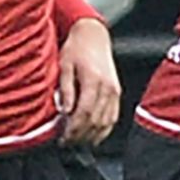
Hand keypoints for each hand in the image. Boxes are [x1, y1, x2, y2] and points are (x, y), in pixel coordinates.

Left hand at [57, 18, 120, 146]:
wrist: (93, 37)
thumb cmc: (75, 49)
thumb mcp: (64, 66)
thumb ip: (66, 89)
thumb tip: (65, 112)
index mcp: (94, 80)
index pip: (84, 113)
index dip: (73, 129)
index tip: (62, 138)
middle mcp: (108, 88)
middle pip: (95, 121)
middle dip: (80, 136)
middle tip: (66, 143)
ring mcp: (115, 91)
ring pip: (106, 122)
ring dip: (91, 136)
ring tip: (76, 142)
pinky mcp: (117, 93)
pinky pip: (113, 118)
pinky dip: (104, 130)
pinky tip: (92, 136)